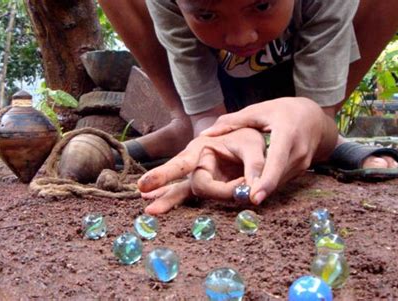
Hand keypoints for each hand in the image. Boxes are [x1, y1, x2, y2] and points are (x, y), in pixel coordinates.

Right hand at [138, 128, 265, 213]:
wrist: (255, 136)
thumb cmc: (251, 138)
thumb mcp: (254, 148)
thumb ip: (255, 169)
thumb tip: (255, 195)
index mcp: (201, 148)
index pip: (182, 165)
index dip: (164, 175)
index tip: (146, 185)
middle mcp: (195, 162)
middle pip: (184, 182)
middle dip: (167, 191)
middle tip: (142, 191)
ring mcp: (200, 175)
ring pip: (181, 190)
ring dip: (167, 199)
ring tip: (148, 208)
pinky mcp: (208, 184)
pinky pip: (190, 195)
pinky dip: (174, 199)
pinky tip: (155, 202)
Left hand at [200, 97, 337, 203]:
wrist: (313, 117)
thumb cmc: (281, 111)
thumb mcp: (257, 111)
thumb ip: (231, 123)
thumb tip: (204, 134)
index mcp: (287, 133)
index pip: (276, 161)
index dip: (266, 181)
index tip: (254, 198)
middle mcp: (298, 151)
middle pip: (276, 178)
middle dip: (258, 190)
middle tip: (237, 200)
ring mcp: (303, 163)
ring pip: (278, 183)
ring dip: (261, 190)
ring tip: (240, 195)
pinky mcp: (302, 171)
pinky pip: (281, 181)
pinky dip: (267, 185)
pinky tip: (252, 187)